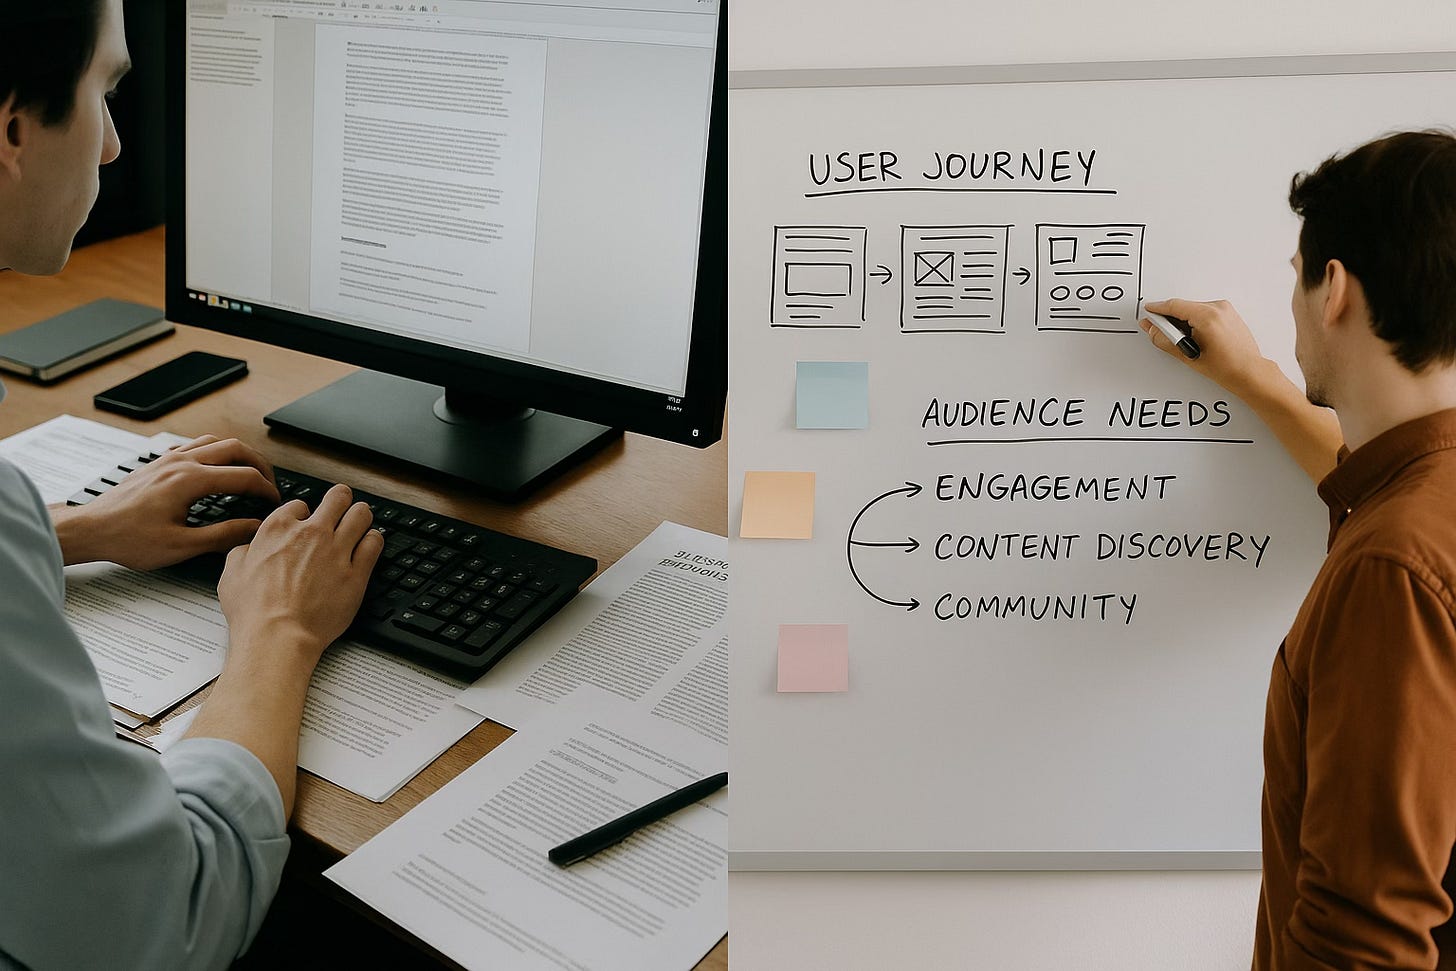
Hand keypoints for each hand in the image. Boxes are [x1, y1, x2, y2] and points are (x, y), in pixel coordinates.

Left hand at [52, 435, 279, 569]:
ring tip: (250, 471)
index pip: (243, 476)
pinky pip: (196, 445)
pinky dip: (216, 451)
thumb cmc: (128, 538)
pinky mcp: (160, 463)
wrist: (91, 529)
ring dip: (239, 454)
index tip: (273, 502)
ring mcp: (169, 459)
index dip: (266, 489)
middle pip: (236, 448)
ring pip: (216, 441)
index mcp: (190, 481)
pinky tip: (217, 467)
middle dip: (260, 465)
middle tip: (270, 484)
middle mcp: (181, 463)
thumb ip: (222, 536)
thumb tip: (253, 528)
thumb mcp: (180, 546)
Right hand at [217, 484, 382, 662]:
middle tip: (342, 504)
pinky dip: (374, 539)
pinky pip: (374, 544)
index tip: (306, 521)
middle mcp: (311, 534)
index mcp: (279, 529)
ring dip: (361, 514)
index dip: (303, 513)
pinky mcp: (357, 572)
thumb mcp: (232, 573)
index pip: (299, 505)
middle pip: (337, 499)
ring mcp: (336, 551)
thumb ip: (243, 552)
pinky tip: (371, 542)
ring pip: (360, 515)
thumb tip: (250, 547)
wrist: (278, 635)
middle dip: (340, 499)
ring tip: (361, 518)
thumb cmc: (254, 610)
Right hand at [1139, 298, 1268, 397]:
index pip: (1175, 306)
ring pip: (1194, 309)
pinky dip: (1195, 320)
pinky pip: (1204, 311)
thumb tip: (1152, 329)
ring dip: (1183, 320)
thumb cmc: (1226, 367)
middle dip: (1170, 318)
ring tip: (1185, 341)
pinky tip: (1196, 336)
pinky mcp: (1228, 313)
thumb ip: (1165, 340)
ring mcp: (1225, 309)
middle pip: (1184, 306)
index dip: (1158, 309)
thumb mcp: (1188, 355)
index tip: (1149, 312)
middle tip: (1162, 332)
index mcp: (1208, 316)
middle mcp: (1218, 308)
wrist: (1249, 371)